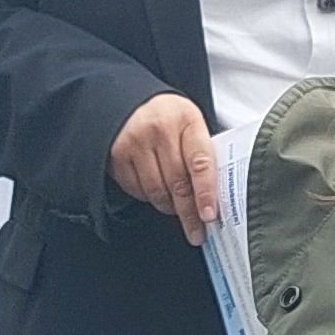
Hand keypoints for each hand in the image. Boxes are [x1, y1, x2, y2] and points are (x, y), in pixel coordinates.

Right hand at [111, 92, 219, 236]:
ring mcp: (136, 142)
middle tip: (196, 232)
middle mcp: (160, 130)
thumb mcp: (191, 125)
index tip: (209, 216)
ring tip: (177, 209)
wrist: (133, 102)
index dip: (205, 193)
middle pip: (178, 184)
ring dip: (169, 207)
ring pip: (157, 191)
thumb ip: (202, 154)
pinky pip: (138, 190)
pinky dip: (149, 198)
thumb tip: (216, 197)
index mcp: (186, 120)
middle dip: (189, 213)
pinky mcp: (118, 155)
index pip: (200, 163)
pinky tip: (156, 192)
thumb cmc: (169, 118)